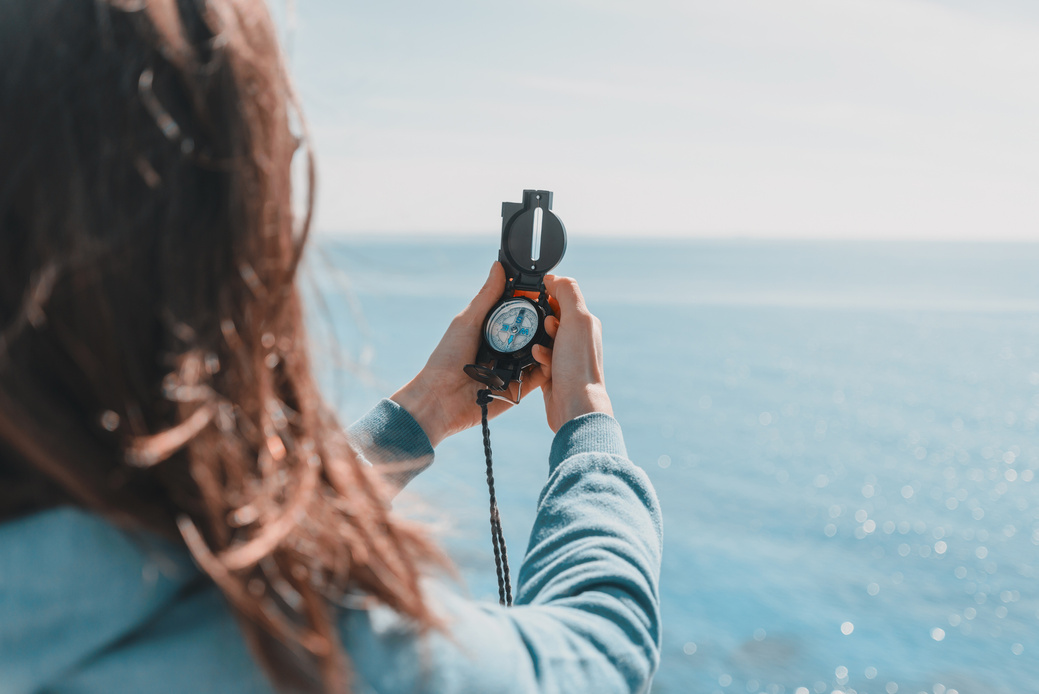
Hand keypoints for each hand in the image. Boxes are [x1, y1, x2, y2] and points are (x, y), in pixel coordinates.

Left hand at [390, 263, 548, 446]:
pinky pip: (540, 376)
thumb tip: (499, 267)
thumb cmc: (447, 358)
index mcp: (493, 332)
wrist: (440, 398)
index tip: (548, 289)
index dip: (534, 302)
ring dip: (549, 342)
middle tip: (557, 311)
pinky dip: (546, 365)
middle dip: (547, 322)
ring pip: (541, 353)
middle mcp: (506, 350)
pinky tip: (548, 355)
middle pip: (534, 333)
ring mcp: (515, 370)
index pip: (520, 314)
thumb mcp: (467, 321)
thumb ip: (487, 296)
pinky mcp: (521, 389)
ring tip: (556, 329)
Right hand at [530, 275, 612, 431]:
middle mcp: (577, 338)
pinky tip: (540, 360)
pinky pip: (537, 356)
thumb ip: (567, 292)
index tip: (534, 297)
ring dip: (537, 339)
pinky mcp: (553, 371)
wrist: (574, 405)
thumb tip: (554, 277)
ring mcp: (565, 355)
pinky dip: (537, 356)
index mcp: (586, 322)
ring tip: (541, 347)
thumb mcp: (577, 319)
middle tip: (541, 326)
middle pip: (550, 316)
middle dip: (540, 319)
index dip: (548, 294)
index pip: (563, 297)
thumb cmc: (578, 364)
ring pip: (541, 337)